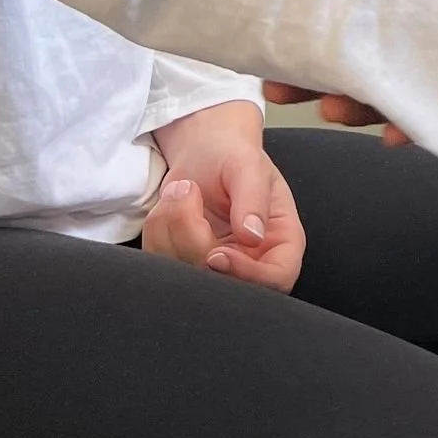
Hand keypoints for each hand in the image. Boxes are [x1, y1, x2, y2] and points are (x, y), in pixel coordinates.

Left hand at [144, 103, 305, 292]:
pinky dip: (158, 229)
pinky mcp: (184, 264)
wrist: (205, 154)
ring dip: (172, 229)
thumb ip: (253, 199)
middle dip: (195, 242)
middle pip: (224, 283)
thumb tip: (252, 236)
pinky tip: (172, 202)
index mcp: (280, 243)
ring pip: (186, 276)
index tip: (217, 253)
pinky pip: (162, 263)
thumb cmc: (233, 157)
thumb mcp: (248, 166)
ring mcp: (215, 266)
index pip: (276, 279)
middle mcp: (250, 261)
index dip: (247, 276)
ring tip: (182, 189)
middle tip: (189, 194)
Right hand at [263, 0, 437, 134]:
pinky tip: (396, 133)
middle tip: (277, 84)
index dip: (304, 10)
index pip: (339, 0)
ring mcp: (426, 67)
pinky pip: (427, 120)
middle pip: (344, 55)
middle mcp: (403, 32)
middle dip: (307, 72)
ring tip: (331, 109)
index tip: (271, 17)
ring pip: (374, 92)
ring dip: (348, 105)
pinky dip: (410, 128)